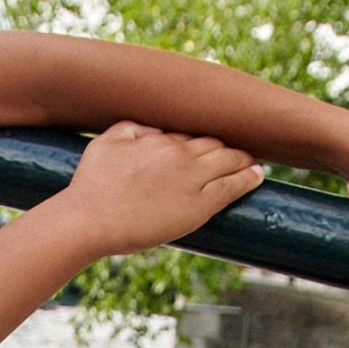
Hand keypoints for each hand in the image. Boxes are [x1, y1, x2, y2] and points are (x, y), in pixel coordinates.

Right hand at [59, 120, 263, 259]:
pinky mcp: (199, 206)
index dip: (198, 141)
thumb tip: (151, 130)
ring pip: (229, 160)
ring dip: (242, 159)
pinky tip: (258, 175)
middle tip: (234, 153)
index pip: (189, 134)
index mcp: (159, 139)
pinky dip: (249, 178)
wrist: (90, 219)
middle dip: (224, 147)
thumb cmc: (91, 185)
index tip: (204, 146)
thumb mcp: (105, 143)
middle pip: (213, 143)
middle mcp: (180, 154)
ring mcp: (192, 179)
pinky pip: (233, 186)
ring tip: (251, 162)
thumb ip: (130, 128)